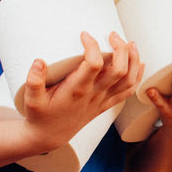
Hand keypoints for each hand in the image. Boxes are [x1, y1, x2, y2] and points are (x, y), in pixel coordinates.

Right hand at [22, 31, 144, 151]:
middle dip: (121, 49)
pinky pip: (128, 91)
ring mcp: (103, 100)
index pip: (93, 64)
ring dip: (134, 60)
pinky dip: (137, 76)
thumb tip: (39, 61)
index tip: (85, 35)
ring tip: (130, 43)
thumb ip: (33, 81)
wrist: (49, 137)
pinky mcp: (106, 104)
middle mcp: (93, 94)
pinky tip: (139, 63)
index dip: (92, 46)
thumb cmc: (40, 116)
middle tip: (112, 34)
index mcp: (76, 90)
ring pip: (128, 80)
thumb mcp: (31, 100)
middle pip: (119, 70)